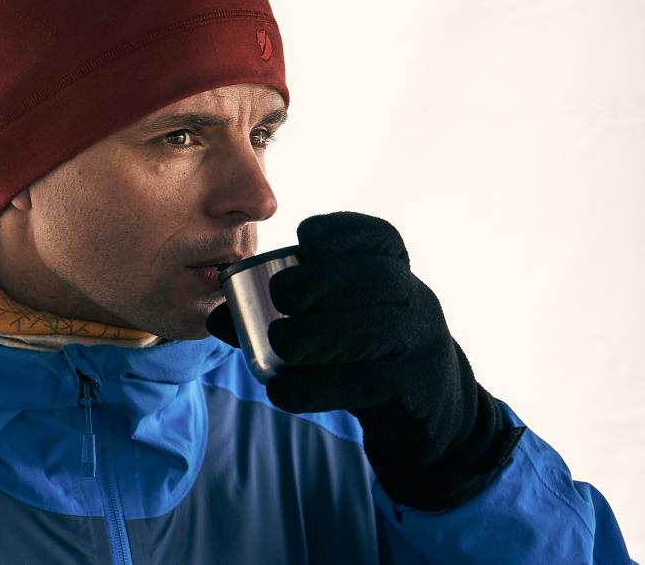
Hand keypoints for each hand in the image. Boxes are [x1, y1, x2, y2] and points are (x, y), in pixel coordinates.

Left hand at [206, 212, 523, 510]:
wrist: (429, 412)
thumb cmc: (367, 355)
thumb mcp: (336, 326)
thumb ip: (279, 316)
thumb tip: (215, 315)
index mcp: (395, 274)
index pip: (380, 238)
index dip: (342, 232)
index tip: (305, 240)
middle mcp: (415, 301)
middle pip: (379, 279)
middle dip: (323, 281)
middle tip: (281, 298)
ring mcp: (422, 345)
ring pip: (379, 330)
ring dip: (322, 334)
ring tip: (281, 344)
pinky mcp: (417, 390)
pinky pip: (372, 383)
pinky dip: (321, 386)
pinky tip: (284, 393)